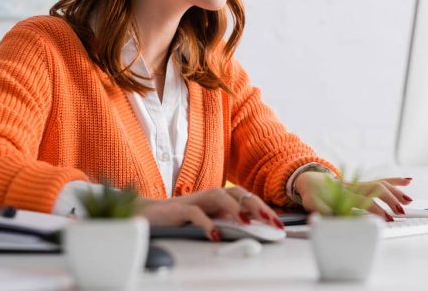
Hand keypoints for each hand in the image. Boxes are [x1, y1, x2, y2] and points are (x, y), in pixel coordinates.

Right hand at [136, 186, 284, 240]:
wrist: (149, 215)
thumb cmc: (180, 218)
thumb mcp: (210, 220)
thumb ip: (227, 222)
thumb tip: (253, 230)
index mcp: (219, 197)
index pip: (246, 198)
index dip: (264, 208)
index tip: (279, 223)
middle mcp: (209, 195)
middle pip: (237, 193)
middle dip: (257, 206)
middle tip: (271, 221)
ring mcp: (194, 199)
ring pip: (218, 196)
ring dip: (234, 209)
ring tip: (247, 222)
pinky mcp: (177, 209)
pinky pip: (194, 212)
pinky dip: (206, 222)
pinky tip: (214, 234)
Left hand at [293, 172, 412, 220]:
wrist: (308, 179)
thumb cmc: (311, 194)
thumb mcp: (311, 203)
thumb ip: (321, 210)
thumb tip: (331, 216)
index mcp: (343, 193)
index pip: (365, 200)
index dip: (377, 210)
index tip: (387, 219)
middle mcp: (354, 186)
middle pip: (377, 189)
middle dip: (391, 200)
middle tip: (401, 212)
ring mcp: (359, 183)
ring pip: (381, 183)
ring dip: (396, 191)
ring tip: (409, 201)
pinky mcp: (362, 184)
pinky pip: (380, 180)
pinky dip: (395, 180)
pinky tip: (407, 181)